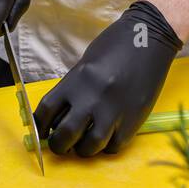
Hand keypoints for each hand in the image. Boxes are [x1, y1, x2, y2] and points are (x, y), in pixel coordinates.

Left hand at [33, 0, 182, 156]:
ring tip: (85, 143)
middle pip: (65, 135)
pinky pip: (114, 146)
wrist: (149, 38)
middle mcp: (92, 98)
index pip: (46, 111)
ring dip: (84, 149)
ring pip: (90, 147)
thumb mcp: (86, 64)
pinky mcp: (133, 120)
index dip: (40, 126)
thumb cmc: (115, 45)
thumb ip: (73, 89)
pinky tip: (107, 136)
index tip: (43, 132)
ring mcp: (114, 111)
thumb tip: (61, 115)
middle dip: (59, 145)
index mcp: (76, 80)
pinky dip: (107, 146)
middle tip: (62, 144)